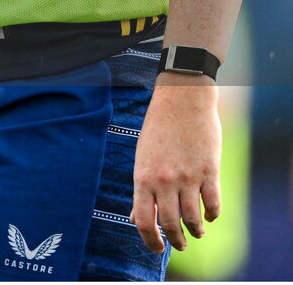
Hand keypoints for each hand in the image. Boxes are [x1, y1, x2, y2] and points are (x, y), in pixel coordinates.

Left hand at [131, 75, 220, 252]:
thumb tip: (136, 218)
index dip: (150, 240)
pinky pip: (213, 205)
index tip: (157, 249)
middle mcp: (164, 180)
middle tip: (179, 244)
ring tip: (195, 231)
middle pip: (171, 224)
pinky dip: (212, 215)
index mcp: (143, 176)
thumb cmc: (158, 129)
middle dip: (176, 240)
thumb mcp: (142, 157)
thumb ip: (142, 189)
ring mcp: (188, 177)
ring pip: (193, 219)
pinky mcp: (209, 172)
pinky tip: (210, 215)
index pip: (144, 220)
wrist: (181, 100)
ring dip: (195, 231)